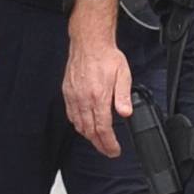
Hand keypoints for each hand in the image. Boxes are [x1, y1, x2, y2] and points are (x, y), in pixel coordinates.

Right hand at [62, 32, 133, 156]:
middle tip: (108, 151)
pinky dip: (78, 125)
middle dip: (100, 145)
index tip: (114, 150)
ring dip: (89, 137)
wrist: (89, 43)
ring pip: (79, 125)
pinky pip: (71, 115)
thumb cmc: (106, 56)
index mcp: (98, 96)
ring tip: (99, 141)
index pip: (103, 128)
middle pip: (90, 131)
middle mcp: (84, 99)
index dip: (109, 143)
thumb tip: (125, 113)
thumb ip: (123, 96)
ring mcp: (74, 97)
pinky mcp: (68, 93)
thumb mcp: (123, 75)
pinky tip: (84, 126)